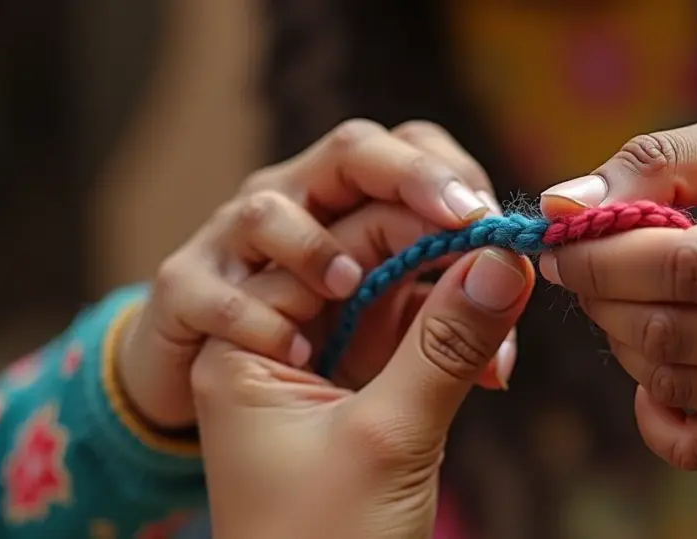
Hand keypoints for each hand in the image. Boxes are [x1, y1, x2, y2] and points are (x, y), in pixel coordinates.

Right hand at [115, 120, 511, 428]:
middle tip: (459, 216)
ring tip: (353, 284)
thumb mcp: (396, 357)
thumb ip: (446, 332)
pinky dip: (249, 317)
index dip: (454, 176)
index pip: (411, 155)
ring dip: (315, 244)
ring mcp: (236, 248)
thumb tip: (509, 330)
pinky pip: (204, 290)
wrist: (232, 425)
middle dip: (408, 175)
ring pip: (266, 209)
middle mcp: (300, 211)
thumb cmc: (322, 372)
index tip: (496, 224)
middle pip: (350, 153)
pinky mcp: (187, 296)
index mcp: (358, 213)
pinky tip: (297, 355)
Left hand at [192, 247, 534, 538]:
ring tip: (511, 308)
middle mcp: (282, 343)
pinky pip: (414, 342)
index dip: (407, 218)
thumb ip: (446, 343)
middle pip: (363, 261)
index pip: (328, 245)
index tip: (482, 213)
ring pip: (397, 298)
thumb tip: (506, 257)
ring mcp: (325, 369)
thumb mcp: (387, 438)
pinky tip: (498, 361)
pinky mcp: (364, 395)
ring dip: (456, 300)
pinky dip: (458, 344)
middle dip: (438, 255)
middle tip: (508, 252)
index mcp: (247, 340)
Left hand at [537, 108, 696, 469]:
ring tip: (627, 295)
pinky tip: (654, 359)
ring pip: (672, 383)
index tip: (562, 239)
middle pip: (669, 332)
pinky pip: (694, 442)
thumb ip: (659, 161)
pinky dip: (651, 406)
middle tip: (588, 262)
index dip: (602, 257)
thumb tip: (561, 202)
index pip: (685, 270)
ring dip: (621, 337)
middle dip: (601, 293)